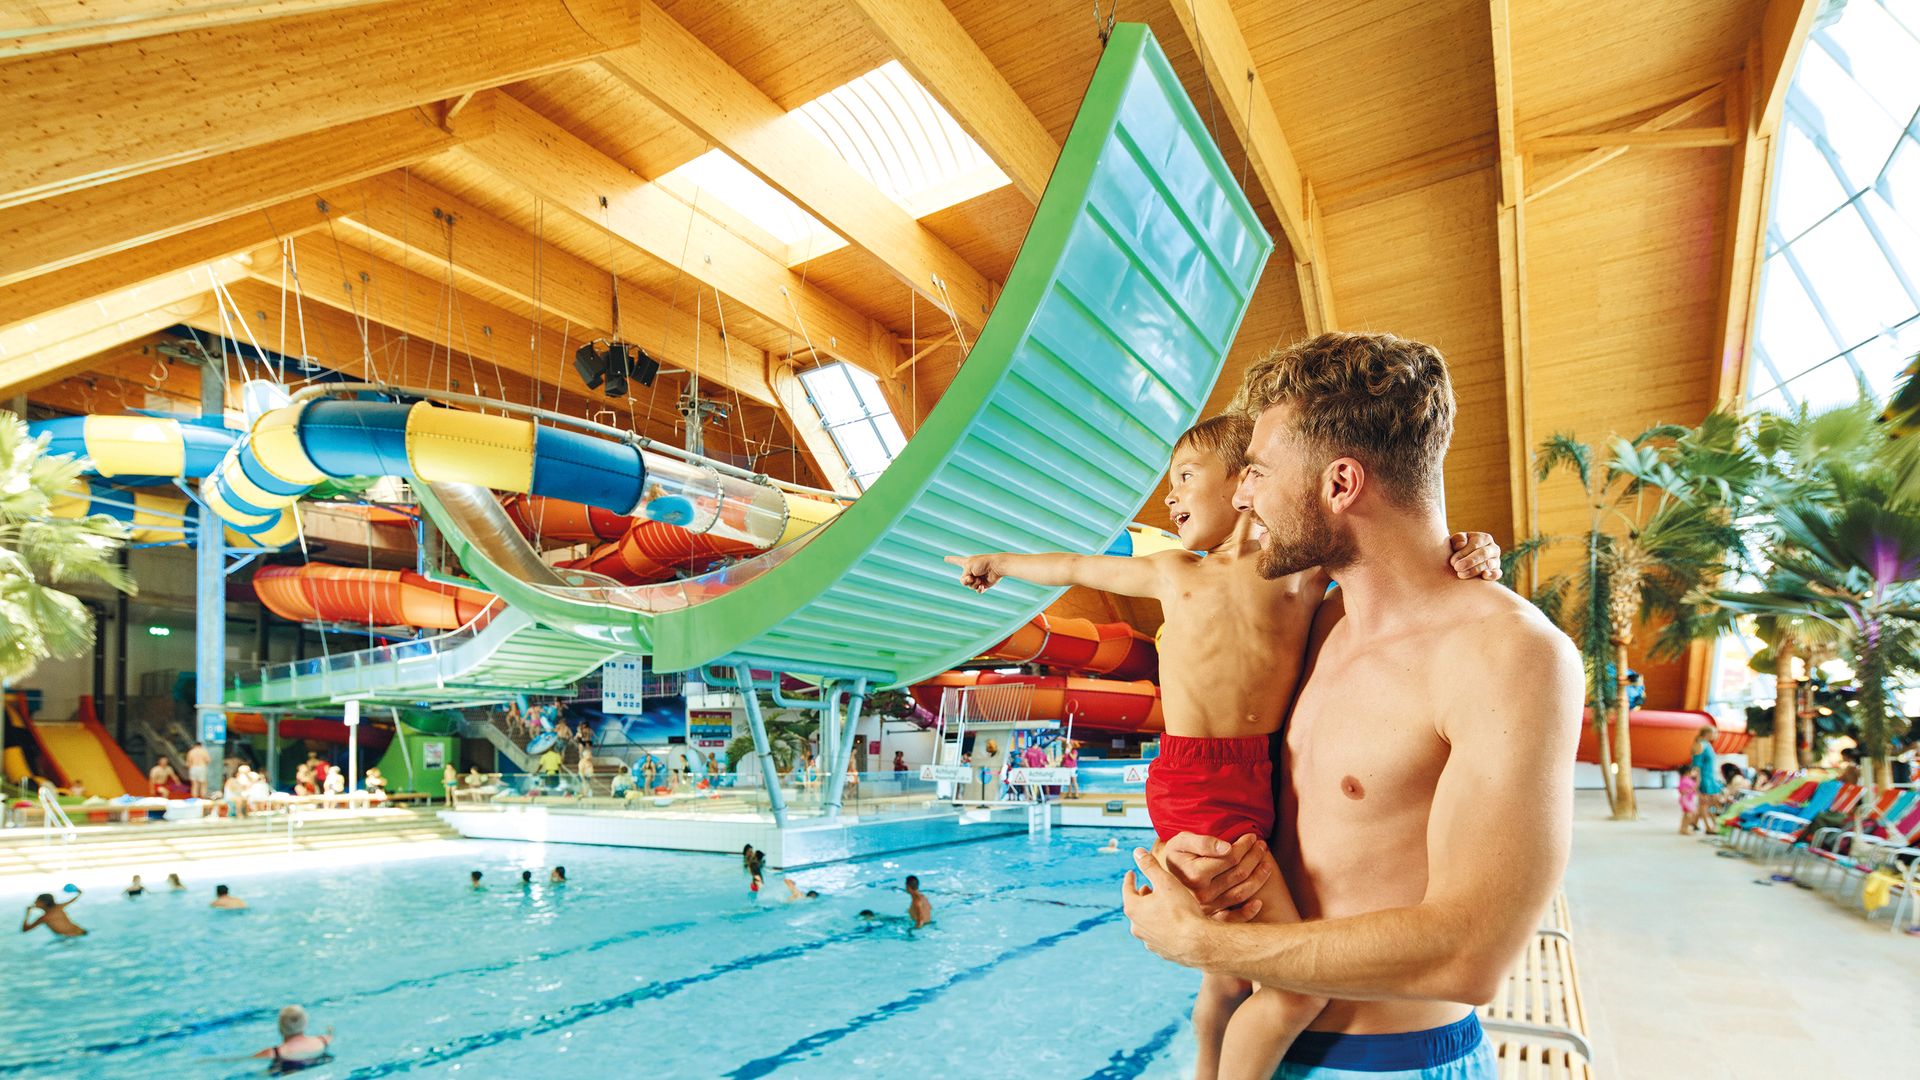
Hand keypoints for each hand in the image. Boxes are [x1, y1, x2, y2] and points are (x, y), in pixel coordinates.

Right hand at [945, 554, 1002, 591]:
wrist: (996, 567)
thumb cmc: (982, 563)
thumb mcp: (968, 566)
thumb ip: (964, 576)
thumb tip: (969, 584)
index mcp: (967, 563)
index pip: (956, 561)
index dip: (951, 560)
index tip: (945, 558)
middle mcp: (971, 571)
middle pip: (963, 580)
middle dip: (966, 580)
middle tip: (971, 577)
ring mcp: (977, 578)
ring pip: (970, 586)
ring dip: (974, 584)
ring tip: (979, 579)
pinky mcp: (984, 584)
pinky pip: (977, 590)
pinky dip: (979, 589)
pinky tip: (982, 586)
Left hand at [1122, 847, 1210, 966]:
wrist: (1198, 944)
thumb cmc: (1182, 910)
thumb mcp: (1165, 882)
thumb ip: (1150, 866)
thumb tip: (1137, 852)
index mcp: (1134, 909)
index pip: (1127, 889)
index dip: (1130, 879)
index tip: (1132, 872)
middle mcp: (1137, 927)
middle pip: (1135, 907)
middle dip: (1141, 896)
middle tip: (1147, 888)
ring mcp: (1148, 941)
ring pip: (1146, 922)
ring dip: (1151, 912)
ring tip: (1160, 905)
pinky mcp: (1161, 951)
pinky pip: (1157, 935)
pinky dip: (1160, 926)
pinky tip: (1170, 924)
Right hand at [1159, 832, 1272, 916]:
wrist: (1163, 876)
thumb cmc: (1176, 854)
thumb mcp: (1182, 841)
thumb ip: (1204, 842)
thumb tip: (1227, 848)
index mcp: (1195, 875)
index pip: (1230, 858)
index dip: (1244, 846)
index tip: (1251, 836)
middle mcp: (1202, 894)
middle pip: (1239, 874)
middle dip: (1254, 857)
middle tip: (1262, 846)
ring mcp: (1208, 907)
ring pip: (1241, 892)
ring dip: (1258, 877)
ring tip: (1266, 863)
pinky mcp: (1211, 916)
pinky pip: (1233, 918)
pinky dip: (1248, 912)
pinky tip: (1259, 902)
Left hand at [1448, 532, 1501, 580]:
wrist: (1461, 560)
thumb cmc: (1458, 548)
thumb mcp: (1456, 541)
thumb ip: (1458, 539)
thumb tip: (1461, 545)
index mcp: (1484, 538)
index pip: (1475, 544)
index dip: (1463, 552)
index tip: (1452, 561)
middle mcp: (1493, 548)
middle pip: (1484, 553)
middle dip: (1470, 561)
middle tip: (1457, 568)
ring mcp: (1496, 560)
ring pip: (1489, 564)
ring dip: (1475, 570)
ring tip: (1461, 574)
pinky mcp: (1496, 572)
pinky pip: (1497, 574)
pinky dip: (1492, 575)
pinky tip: (1484, 576)